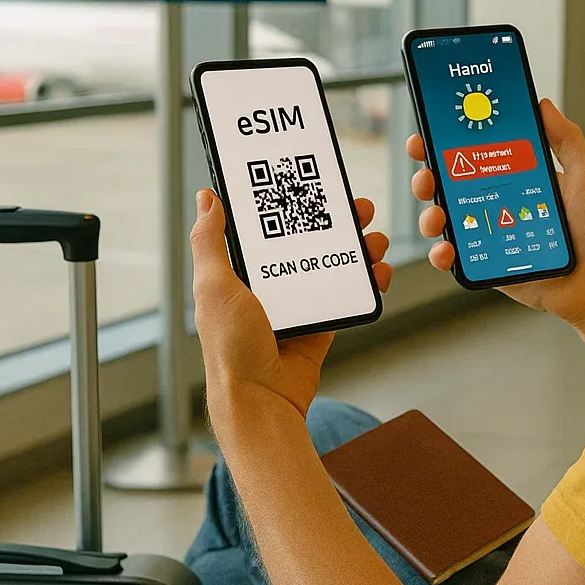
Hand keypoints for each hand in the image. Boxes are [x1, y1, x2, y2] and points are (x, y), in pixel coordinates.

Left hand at [190, 189, 391, 424]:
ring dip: (356, 250)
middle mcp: (268, 286)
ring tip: (374, 239)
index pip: (267, 228)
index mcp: (240, 273)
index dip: (289, 204)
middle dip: (334, 223)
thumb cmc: (231, 348)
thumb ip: (210, 242)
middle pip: (306, 243)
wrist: (262, 400)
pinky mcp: (320, 326)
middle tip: (356, 208)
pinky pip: (346, 298)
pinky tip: (378, 273)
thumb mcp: (214, 286)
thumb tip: (206, 198)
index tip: (311, 184)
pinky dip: (365, 284)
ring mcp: (296, 306)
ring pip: (331, 267)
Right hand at [409, 98, 584, 329]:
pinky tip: (446, 248)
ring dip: (430, 213)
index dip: (449, 142)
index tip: (432, 130)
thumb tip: (542, 105)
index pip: (476, 154)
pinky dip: (442, 253)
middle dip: (428, 174)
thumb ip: (565, 138)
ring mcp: (491, 234)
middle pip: (450, 184)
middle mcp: (500, 204)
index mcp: (518, 179)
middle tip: (427, 172)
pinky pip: (456, 257)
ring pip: (446, 219)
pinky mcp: (488, 264)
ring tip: (436, 215)